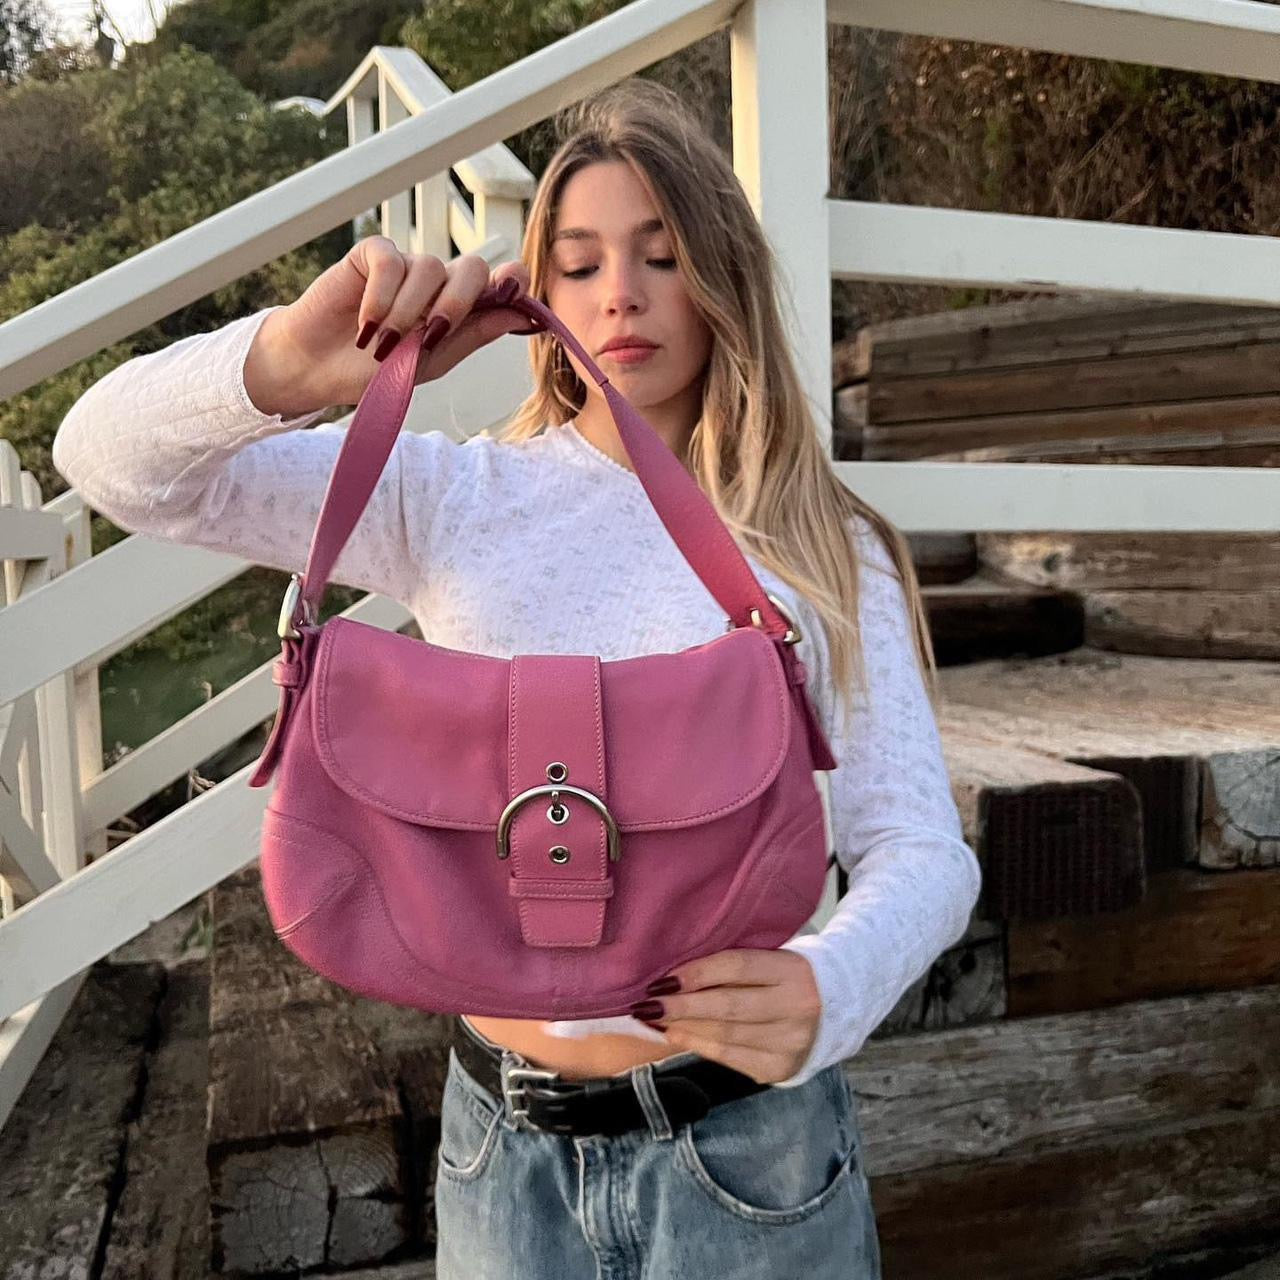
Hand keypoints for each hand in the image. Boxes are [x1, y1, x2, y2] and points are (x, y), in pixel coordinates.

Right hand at [244, 238, 533, 413]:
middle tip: (429, 338)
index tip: (514, 294)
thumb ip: (474, 335)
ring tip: (383, 346)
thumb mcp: (431, 362)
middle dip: (456, 304)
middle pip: (472, 269)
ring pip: (429, 268)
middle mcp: (438, 283)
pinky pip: (391, 262)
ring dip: (408, 313)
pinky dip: (381, 297)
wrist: (318, 371)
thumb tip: (525, 315)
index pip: (499, 283)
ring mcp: (407, 267)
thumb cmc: (375, 370)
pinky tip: (365, 325)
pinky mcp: (372, 255)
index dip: (513, 281)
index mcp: (460, 309)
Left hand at [633, 949, 821, 1084]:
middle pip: (728, 1007)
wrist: (837, 1007)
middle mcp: (797, 1008)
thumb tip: (673, 976)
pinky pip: (729, 1059)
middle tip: (646, 1004)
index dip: (697, 972)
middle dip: (681, 1007)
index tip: (662, 977)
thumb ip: (732, 966)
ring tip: (653, 1019)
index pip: (737, 968)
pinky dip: (698, 1046)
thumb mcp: (771, 958)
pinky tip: (676, 1035)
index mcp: (794, 971)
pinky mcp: (780, 1069)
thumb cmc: (787, 975)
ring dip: (683, 1027)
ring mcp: (790, 1043)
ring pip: (725, 1036)